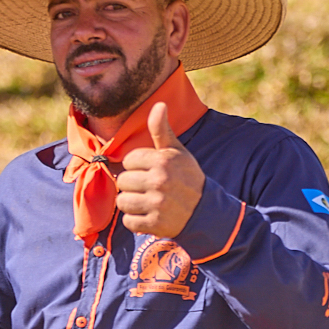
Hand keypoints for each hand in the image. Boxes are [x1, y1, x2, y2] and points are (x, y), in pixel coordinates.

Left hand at [115, 101, 204, 235]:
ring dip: (132, 204)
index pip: (128, 160)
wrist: (206, 211)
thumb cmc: (188, 177)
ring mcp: (157, 204)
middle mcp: (159, 181)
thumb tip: (158, 104)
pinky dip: (136, 221)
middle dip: (133, 185)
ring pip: (122, 202)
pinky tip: (149, 215)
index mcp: (162, 161)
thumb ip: (162, 130)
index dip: (137, 166)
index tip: (151, 171)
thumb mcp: (177, 152)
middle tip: (149, 188)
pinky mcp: (155, 224)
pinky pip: (129, 222)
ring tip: (147, 202)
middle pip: (123, 181)